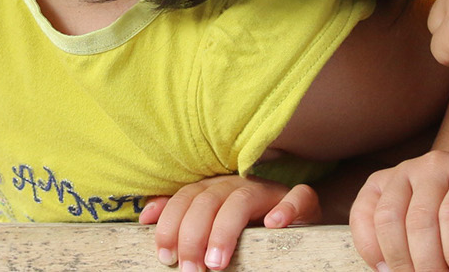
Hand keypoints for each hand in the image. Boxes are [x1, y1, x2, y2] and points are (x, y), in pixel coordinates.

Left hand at [140, 175, 318, 271]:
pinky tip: (274, 225)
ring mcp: (270, 192)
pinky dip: (286, 209)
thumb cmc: (249, 230)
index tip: (164, 255)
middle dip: (193, 236)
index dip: (171, 224)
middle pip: (208, 200)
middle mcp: (239, 186)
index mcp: (215, 190)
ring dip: (225, 230)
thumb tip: (145, 218)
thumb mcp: (212, 226)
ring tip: (216, 262)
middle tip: (189, 269)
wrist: (298, 224)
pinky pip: (298, 197)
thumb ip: (181, 219)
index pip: (186, 198)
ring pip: (242, 199)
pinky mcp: (303, 201)